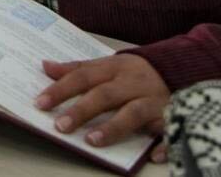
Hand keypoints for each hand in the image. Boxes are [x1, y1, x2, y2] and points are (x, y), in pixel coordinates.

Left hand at [36, 54, 169, 161]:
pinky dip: (165, 144)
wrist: (180, 68)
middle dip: (82, 110)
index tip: (40, 103)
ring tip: (92, 141)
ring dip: (114, 128)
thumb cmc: (135, 71)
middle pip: (105, 95)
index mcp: (114, 68)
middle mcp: (132, 83)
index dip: (61, 89)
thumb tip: (45, 66)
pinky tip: (153, 156)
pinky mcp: (172, 116)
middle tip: (61, 126)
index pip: (83, 76)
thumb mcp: (107, 64)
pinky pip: (171, 131)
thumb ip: (78, 68)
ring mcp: (153, 100)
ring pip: (133, 113)